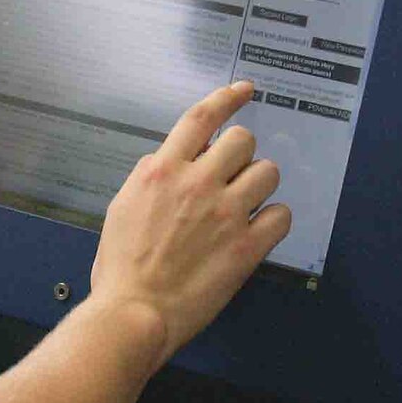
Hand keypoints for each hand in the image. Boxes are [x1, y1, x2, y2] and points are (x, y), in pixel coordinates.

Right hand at [89, 81, 290, 371]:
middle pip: (242, 141)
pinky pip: (281, 215)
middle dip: (240, 155)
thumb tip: (170, 161)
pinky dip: (273, 221)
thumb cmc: (119, 267)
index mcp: (162, 171)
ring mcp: (226, 214)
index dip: (227, 98)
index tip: (244, 90)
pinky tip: (258, 231)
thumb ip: (149, 178)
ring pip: (268, 172)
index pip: (202, 118)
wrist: (135, 312)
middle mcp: (197, 183)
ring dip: (259, 185)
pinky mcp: (247, 247)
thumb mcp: (122, 207)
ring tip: (246, 205)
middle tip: (232, 177)